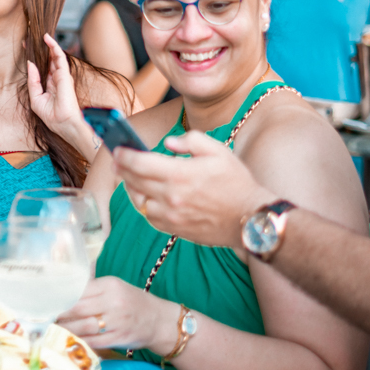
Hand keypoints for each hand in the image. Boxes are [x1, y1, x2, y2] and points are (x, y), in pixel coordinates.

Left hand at [27, 33, 84, 141]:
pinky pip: (59, 57)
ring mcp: (62, 76)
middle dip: (41, 49)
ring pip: (55, 56)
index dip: (35, 59)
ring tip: (42, 35)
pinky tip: (48, 39)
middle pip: (49, 61)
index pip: (42, 69)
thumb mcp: (36, 98)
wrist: (63, 123)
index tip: (26, 49)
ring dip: (49, 45)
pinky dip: (54, 47)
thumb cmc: (51, 115)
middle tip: (31, 39)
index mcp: (50, 86)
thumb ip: (33, 81)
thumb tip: (30, 64)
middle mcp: (56, 79)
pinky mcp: (65, 74)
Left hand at [56, 276, 180, 352]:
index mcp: (111, 285)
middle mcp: (114, 302)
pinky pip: (94, 341)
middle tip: (48, 316)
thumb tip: (67, 284)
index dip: (62, 297)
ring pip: (84, 326)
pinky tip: (71, 339)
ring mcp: (118, 321)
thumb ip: (93, 286)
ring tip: (56, 328)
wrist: (159, 321)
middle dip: (61, 313)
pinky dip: (80, 341)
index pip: (80, 290)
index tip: (50, 300)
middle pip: (78, 308)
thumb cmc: (133, 301)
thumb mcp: (116, 286)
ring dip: (67, 328)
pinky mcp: (120, 338)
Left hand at [113, 131, 277, 247]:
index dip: (124, 155)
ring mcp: (171, 215)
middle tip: (118, 160)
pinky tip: (146, 196)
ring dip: (130, 187)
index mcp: (179, 174)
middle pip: (134, 180)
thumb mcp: (218, 151)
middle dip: (122, 168)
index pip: (139, 163)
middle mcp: (171, 196)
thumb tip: (168, 143)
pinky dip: (144, 205)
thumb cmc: (237, 183)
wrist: (251, 218)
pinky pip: (150, 217)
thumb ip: (191, 140)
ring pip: (138, 201)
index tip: (118, 148)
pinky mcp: (175, 229)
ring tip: (130, 177)